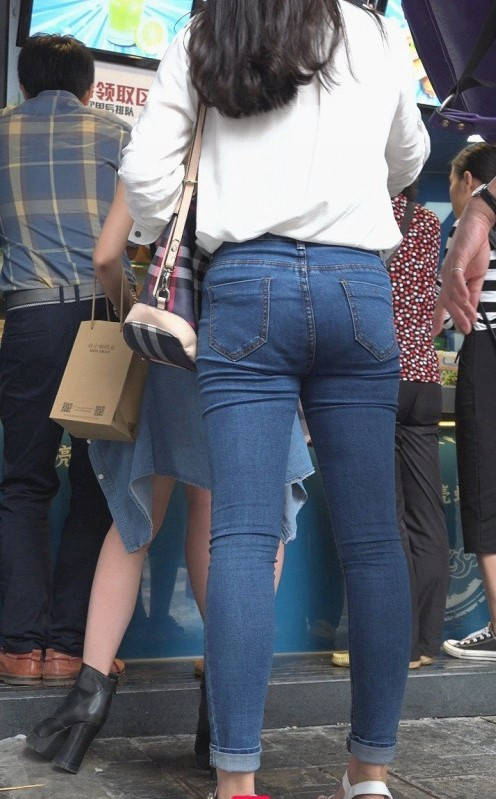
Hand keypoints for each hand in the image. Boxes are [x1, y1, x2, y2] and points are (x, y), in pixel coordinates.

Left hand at [436, 203, 492, 334]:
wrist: (477, 229)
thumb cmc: (474, 252)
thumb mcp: (477, 277)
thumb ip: (473, 293)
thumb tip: (471, 309)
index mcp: (449, 283)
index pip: (442, 304)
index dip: (437, 318)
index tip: (433, 335)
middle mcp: (445, 278)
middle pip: (448, 302)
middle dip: (456, 318)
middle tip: (465, 331)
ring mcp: (449, 269)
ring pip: (452, 293)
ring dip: (462, 307)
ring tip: (470, 319)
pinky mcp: (456, 259)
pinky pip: (456, 277)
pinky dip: (460, 288)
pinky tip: (465, 298)